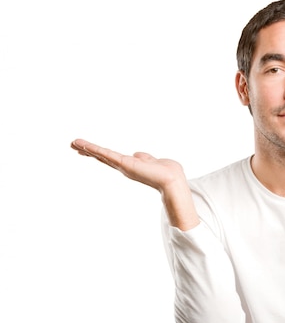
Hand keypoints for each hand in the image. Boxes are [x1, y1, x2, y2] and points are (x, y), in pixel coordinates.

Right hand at [70, 138, 198, 229]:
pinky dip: (95, 149)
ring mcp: (122, 166)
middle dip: (88, 150)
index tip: (87, 149)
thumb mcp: (152, 161)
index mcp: (130, 165)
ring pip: (102, 155)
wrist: (172, 180)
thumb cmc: (167, 172)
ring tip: (73, 143)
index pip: (111, 157)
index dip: (99, 153)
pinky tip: (84, 145)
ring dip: (88, 148)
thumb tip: (138, 154)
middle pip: (102, 156)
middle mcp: (124, 167)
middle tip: (73, 145)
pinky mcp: (123, 164)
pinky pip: (106, 154)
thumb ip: (144, 158)